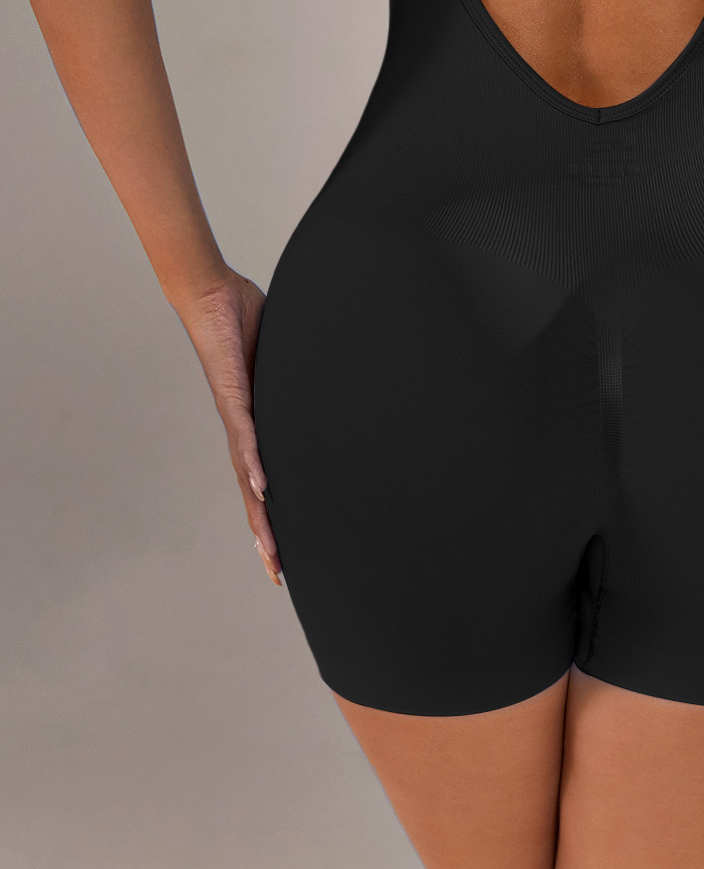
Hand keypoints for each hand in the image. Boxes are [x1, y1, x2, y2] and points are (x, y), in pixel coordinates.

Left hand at [173, 268, 281, 585]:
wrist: (211, 293)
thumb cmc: (242, 318)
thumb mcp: (281, 356)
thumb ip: (295, 373)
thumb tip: (327, 373)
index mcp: (254, 423)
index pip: (262, 481)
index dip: (270, 518)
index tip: (281, 553)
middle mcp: (241, 427)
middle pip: (252, 494)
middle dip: (264, 535)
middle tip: (276, 575)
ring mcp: (235, 413)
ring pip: (246, 476)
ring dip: (257, 514)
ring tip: (268, 549)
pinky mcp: (233, 393)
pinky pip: (245, 435)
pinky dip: (252, 463)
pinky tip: (261, 487)